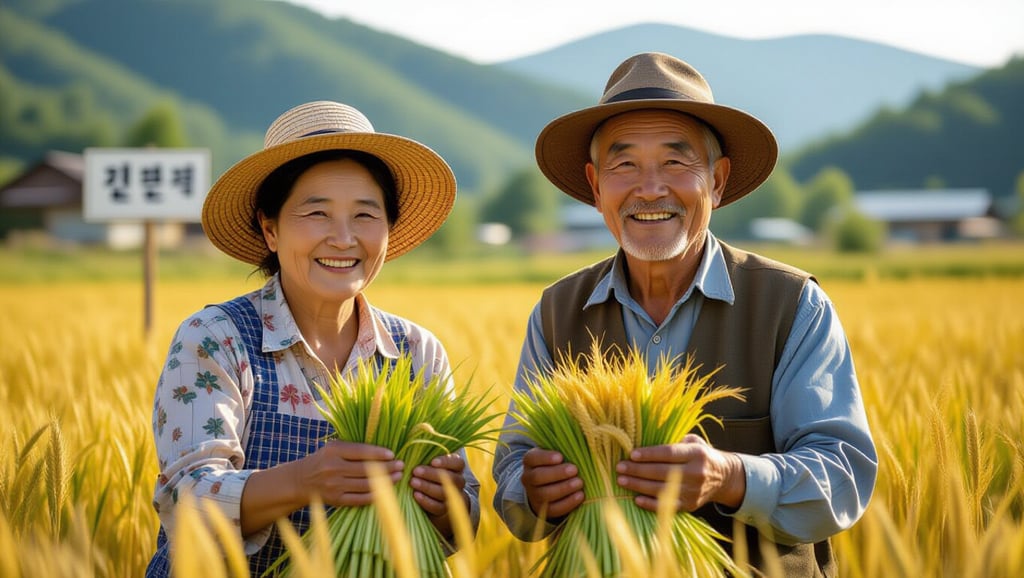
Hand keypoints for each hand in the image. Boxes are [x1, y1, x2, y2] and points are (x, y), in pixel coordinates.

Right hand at [296, 440, 402, 506]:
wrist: (301, 480)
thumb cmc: (324, 460)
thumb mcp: (334, 448)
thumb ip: (354, 448)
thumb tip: (383, 450)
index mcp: (333, 451)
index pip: (361, 451)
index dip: (378, 453)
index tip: (392, 454)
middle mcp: (333, 468)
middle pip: (366, 469)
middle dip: (387, 468)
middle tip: (401, 465)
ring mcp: (334, 486)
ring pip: (366, 484)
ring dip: (386, 481)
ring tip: (398, 476)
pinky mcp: (336, 500)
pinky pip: (360, 499)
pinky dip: (375, 495)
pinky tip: (387, 491)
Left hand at [411, 453, 469, 535]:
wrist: (434, 496)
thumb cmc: (430, 472)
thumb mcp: (431, 463)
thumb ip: (428, 457)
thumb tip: (415, 449)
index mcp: (457, 467)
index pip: (458, 463)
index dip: (446, 462)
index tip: (432, 461)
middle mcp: (458, 481)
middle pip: (450, 478)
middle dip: (431, 474)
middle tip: (416, 471)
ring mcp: (453, 497)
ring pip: (443, 492)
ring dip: (427, 487)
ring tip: (413, 482)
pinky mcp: (445, 509)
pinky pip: (437, 506)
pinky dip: (426, 500)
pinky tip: (416, 494)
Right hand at [522, 448, 583, 520]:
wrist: (550, 484)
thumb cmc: (557, 463)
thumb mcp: (556, 454)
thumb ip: (564, 450)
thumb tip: (580, 449)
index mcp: (530, 461)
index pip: (532, 458)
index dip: (545, 458)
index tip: (560, 457)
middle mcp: (528, 478)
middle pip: (537, 477)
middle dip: (557, 473)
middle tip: (574, 470)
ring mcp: (534, 495)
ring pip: (544, 494)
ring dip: (564, 488)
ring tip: (579, 482)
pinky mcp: (543, 509)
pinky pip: (553, 509)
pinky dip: (568, 503)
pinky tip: (580, 495)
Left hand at [615, 434, 745, 512]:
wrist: (724, 478)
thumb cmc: (702, 455)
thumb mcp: (694, 442)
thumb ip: (674, 441)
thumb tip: (646, 439)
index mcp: (696, 454)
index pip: (669, 453)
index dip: (649, 454)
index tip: (632, 454)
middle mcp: (695, 473)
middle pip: (661, 472)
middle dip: (637, 470)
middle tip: (620, 467)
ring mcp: (693, 491)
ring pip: (661, 489)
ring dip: (638, 486)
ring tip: (622, 480)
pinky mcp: (690, 505)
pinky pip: (667, 506)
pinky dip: (650, 504)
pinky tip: (636, 498)